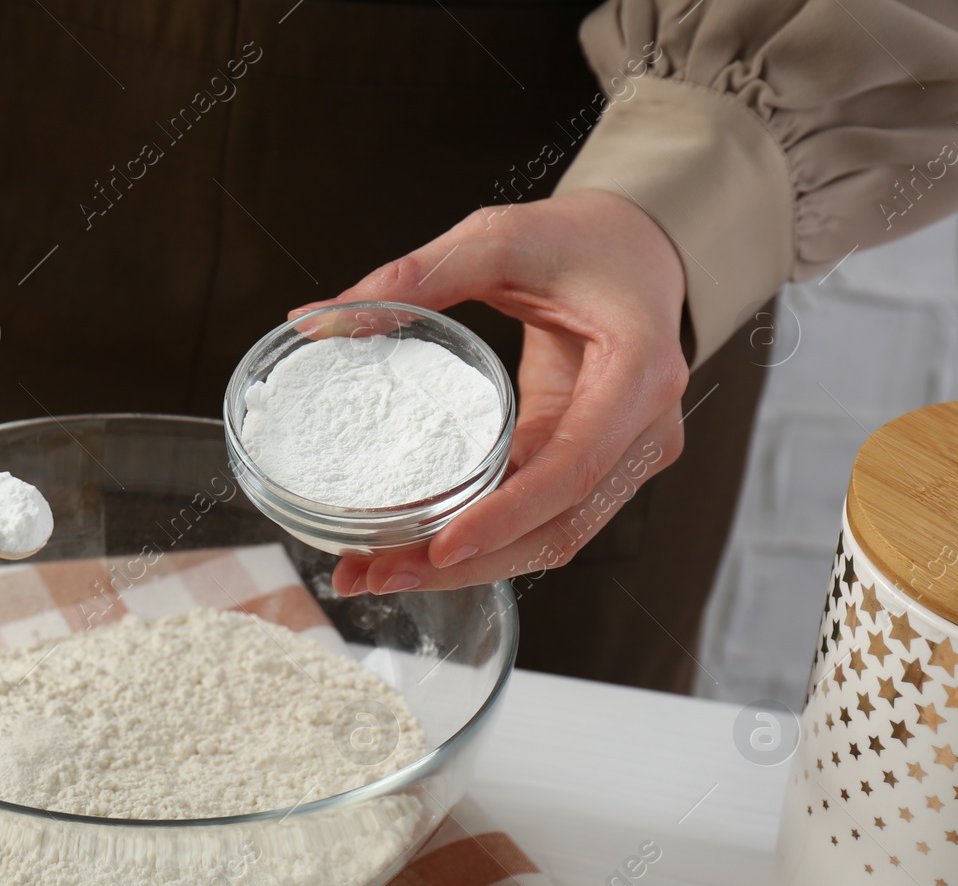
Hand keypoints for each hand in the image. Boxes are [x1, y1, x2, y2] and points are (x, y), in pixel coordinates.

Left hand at [310, 190, 689, 595]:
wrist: (640, 248)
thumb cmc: (580, 240)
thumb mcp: (497, 239)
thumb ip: (413, 276)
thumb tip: (311, 322)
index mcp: (639, 374)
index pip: (572, 469)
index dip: (505, 517)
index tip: (439, 547)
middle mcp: (645, 430)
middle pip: (559, 527)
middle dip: (468, 563)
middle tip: (375, 575)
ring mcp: (627, 458)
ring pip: (551, 539)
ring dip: (468, 567)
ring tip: (375, 573)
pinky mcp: (596, 469)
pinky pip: (541, 519)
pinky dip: (481, 540)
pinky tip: (412, 548)